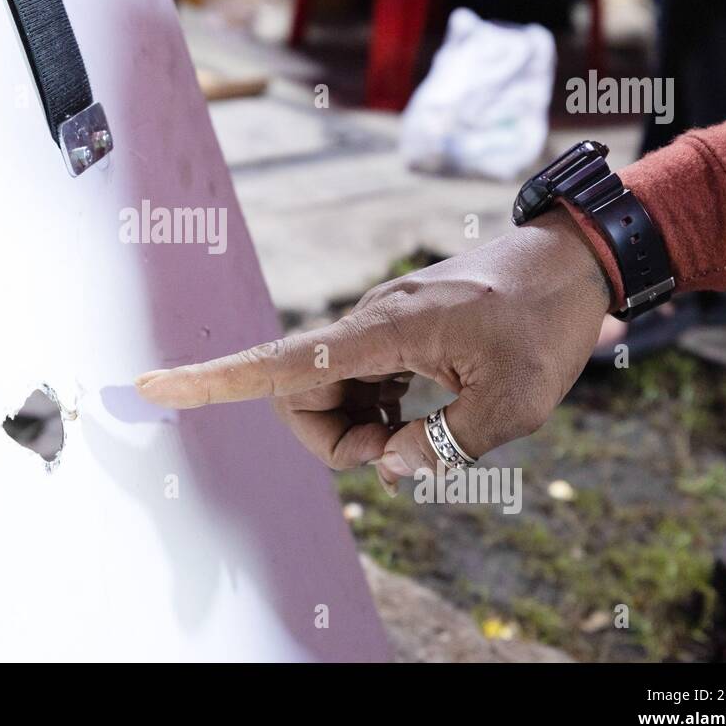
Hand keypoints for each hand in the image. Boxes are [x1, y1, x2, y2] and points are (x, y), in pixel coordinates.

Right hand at [135, 209, 611, 488]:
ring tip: (425, 433)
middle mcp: (368, 323)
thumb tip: (389, 465)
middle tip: (405, 453)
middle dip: (332, 442)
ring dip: (357, 431)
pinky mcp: (394, 332)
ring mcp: (379, 326)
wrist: (574, 260)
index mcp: (383, 330)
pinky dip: (372, 413)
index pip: (280, 363)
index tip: (152, 384)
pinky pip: (354, 382)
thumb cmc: (548, 322)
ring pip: (326, 393)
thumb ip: (447, 445)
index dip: (212, 380)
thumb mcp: (517, 402)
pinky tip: (418, 417)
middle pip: (299, 395)